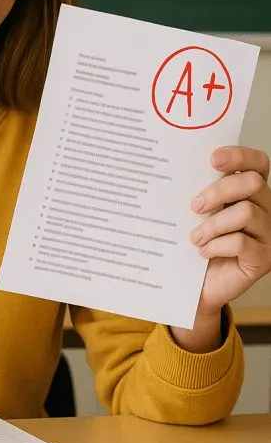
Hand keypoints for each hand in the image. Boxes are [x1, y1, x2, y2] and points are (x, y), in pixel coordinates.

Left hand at [172, 146, 270, 351]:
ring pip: (246, 213)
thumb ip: (202, 193)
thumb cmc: (197, 244)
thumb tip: (180, 168)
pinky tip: (203, 252)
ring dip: (213, 224)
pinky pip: (241, 242)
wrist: (196, 286)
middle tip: (194, 206)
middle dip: (219, 191)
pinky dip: (216, 245)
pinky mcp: (264, 258)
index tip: (213, 159)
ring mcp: (269, 235)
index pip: (258, 164)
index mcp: (251, 193)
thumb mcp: (198, 214)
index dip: (240, 155)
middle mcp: (267, 210)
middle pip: (252, 183)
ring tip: (195, 236)